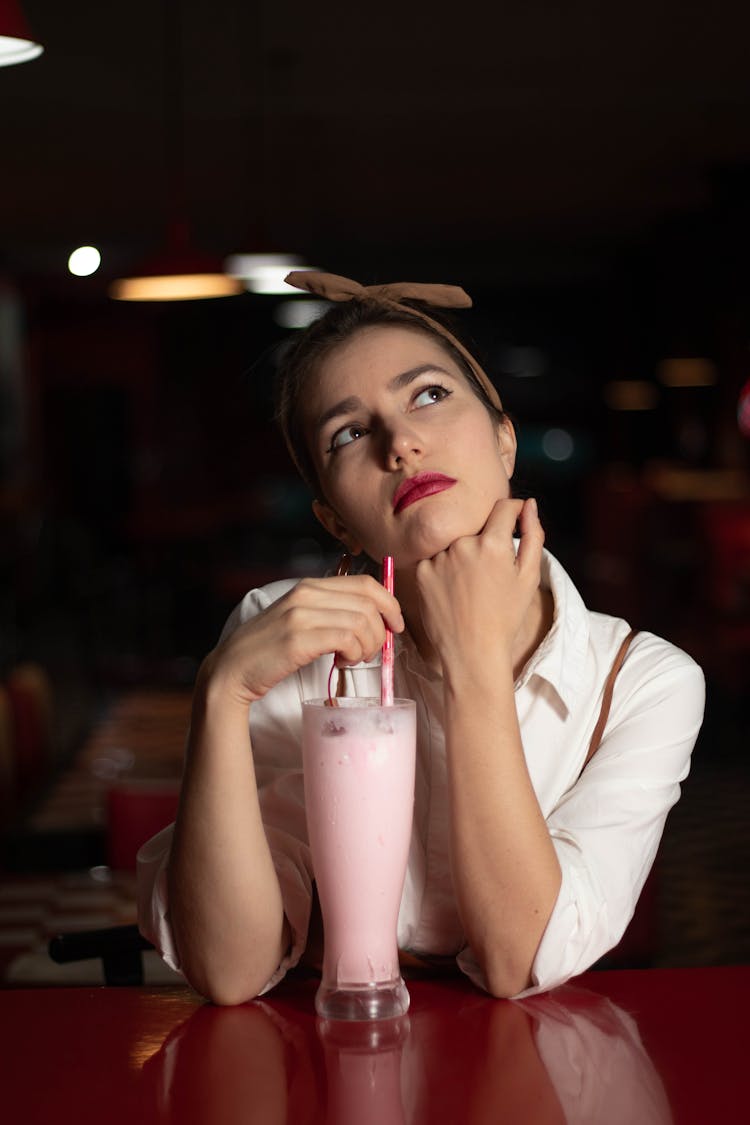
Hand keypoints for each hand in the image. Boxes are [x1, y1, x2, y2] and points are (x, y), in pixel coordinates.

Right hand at [198, 575, 404, 705]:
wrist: (231, 670)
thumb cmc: (268, 651)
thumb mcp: (300, 621)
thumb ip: (329, 613)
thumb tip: (374, 619)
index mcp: (308, 586)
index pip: (365, 583)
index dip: (389, 604)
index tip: (395, 626)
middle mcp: (306, 594)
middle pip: (369, 601)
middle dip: (381, 630)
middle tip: (369, 652)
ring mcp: (301, 614)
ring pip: (362, 621)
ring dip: (367, 646)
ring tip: (352, 660)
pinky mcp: (298, 638)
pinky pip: (347, 638)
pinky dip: (354, 653)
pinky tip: (341, 663)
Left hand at [414, 498, 543, 676]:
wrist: (472, 650)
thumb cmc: (505, 615)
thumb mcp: (529, 576)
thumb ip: (533, 534)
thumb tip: (529, 504)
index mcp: (493, 543)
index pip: (503, 507)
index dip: (512, 513)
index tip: (513, 523)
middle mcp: (462, 544)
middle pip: (477, 527)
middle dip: (486, 540)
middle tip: (490, 572)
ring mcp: (438, 557)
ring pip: (455, 542)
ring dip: (463, 554)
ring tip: (470, 586)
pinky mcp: (421, 570)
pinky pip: (436, 558)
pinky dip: (444, 568)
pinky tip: (453, 591)